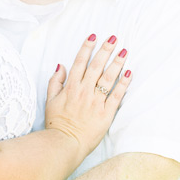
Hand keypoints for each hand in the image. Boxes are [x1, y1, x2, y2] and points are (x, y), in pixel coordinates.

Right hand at [45, 34, 131, 156]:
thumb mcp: (50, 100)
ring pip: (108, 78)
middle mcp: (84, 91)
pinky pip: (116, 96)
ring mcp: (96, 102)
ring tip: (124, 52)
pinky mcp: (105, 113)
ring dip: (117, 63)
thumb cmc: (57, 123)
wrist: (64, 143)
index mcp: (71, 87)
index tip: (94, 36)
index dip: (87, 48)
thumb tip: (60, 66)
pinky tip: (129, 73)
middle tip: (114, 38)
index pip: (80, 62)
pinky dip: (123, 84)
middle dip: (105, 50)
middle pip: (96, 66)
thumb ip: (55, 82)